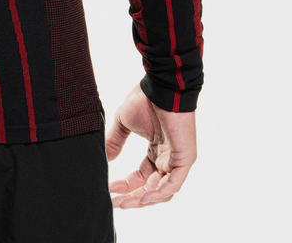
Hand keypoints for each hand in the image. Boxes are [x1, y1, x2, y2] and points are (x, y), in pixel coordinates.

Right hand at [105, 83, 196, 209]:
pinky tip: (142, 197)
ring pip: (162, 191)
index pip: (142, 177)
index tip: (110, 190)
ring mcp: (178, 160)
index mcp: (156, 151)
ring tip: (125, 203)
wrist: (160, 88)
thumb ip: (116, 140)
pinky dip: (158, 194)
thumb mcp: (124, 123)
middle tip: (116, 203)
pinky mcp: (185, 159)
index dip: (126, 186)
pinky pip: (173, 184)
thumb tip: (107, 158)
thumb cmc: (144, 100)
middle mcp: (168, 158)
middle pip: (152, 188)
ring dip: (143, 199)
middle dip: (133, 198)